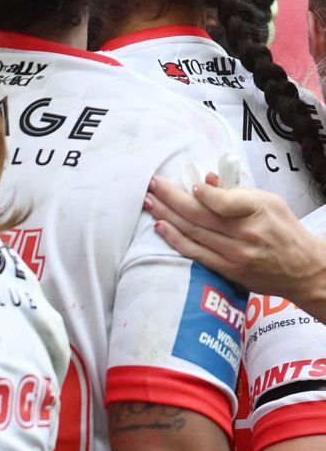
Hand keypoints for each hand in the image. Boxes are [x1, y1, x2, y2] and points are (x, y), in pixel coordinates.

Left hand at [146, 174, 325, 300]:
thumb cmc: (284, 230)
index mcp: (259, 211)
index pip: (226, 202)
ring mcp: (235, 254)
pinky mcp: (227, 270)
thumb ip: (238, 191)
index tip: (188, 183)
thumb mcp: (270, 202)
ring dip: (165, 216)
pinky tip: (160, 226)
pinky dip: (174, 239)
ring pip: (193, 232)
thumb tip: (207, 180)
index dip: (203, 193)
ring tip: (148, 202)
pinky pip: (194, 252)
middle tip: (152, 185)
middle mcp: (246, 234)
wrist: (303, 268)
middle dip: (171, 198)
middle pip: (200, 215)